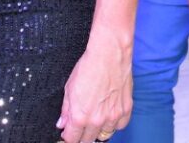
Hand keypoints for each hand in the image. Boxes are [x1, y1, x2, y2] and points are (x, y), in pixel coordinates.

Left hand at [57, 25, 131, 142]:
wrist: (109, 54)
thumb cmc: (89, 67)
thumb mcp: (69, 88)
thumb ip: (66, 110)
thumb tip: (62, 123)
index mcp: (80, 117)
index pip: (72, 139)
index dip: (68, 136)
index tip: (68, 132)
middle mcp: (97, 120)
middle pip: (87, 140)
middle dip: (82, 134)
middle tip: (81, 125)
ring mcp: (113, 116)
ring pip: (104, 135)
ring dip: (98, 130)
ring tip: (95, 118)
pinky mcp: (126, 110)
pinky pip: (120, 126)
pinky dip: (114, 123)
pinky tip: (109, 114)